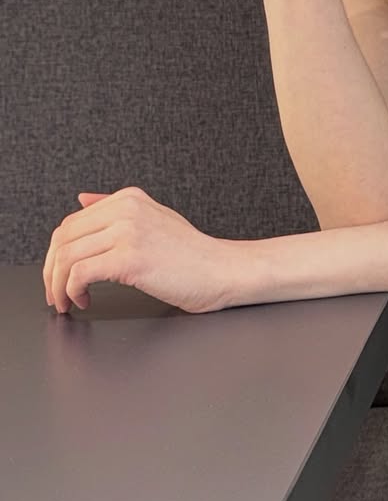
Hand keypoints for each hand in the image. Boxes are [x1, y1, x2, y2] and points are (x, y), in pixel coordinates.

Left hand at [43, 188, 235, 315]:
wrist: (223, 271)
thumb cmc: (193, 254)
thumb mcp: (154, 219)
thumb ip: (116, 208)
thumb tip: (82, 199)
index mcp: (129, 198)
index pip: (71, 223)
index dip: (57, 254)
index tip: (59, 276)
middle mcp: (126, 209)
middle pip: (63, 239)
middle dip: (51, 272)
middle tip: (56, 295)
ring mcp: (129, 231)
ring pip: (67, 257)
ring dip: (58, 286)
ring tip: (67, 302)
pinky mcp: (131, 258)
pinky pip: (81, 274)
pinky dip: (73, 291)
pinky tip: (84, 300)